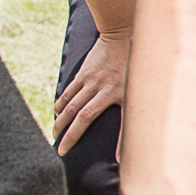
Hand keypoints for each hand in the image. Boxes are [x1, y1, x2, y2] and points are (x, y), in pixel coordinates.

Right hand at [51, 27, 130, 149]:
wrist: (122, 33)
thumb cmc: (135, 62)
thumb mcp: (141, 83)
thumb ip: (138, 102)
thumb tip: (137, 122)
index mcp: (121, 93)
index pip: (119, 124)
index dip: (119, 143)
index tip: (114, 160)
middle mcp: (104, 89)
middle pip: (81, 117)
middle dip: (70, 137)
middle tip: (60, 151)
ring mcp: (91, 80)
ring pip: (70, 106)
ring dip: (60, 123)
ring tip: (55, 136)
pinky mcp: (83, 74)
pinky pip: (69, 92)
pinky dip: (61, 104)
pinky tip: (57, 114)